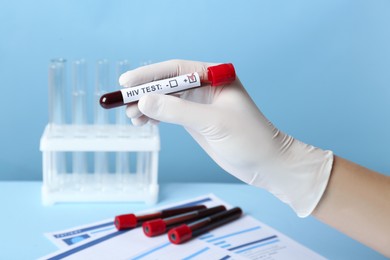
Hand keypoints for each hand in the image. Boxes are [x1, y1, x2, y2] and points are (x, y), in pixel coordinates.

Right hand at [119, 59, 333, 216]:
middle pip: (168, 83)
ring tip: (133, 116)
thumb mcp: (213, 122)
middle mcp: (206, 87)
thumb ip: (178, 111)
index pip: (176, 69)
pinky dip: (156, 116)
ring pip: (167, 99)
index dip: (149, 75)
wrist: (266, 164)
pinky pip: (171, 113)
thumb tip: (144, 101)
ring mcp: (200, 105)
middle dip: (145, 92)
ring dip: (147, 105)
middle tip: (123, 103)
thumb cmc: (250, 139)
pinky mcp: (197, 121)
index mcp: (215, 76)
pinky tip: (144, 121)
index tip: (127, 83)